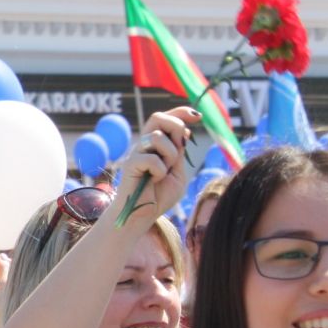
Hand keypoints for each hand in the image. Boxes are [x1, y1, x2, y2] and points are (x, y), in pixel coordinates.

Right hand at [116, 107, 198, 222]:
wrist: (142, 216)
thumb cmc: (159, 197)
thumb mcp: (177, 173)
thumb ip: (179, 154)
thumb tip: (184, 131)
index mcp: (156, 146)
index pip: (165, 118)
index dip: (181, 112)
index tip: (197, 117)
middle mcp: (144, 146)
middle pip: (157, 117)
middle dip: (176, 126)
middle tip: (180, 146)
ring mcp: (136, 154)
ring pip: (158, 137)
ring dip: (169, 154)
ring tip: (165, 171)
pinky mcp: (130, 165)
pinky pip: (152, 159)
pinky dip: (160, 171)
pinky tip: (154, 180)